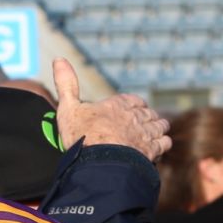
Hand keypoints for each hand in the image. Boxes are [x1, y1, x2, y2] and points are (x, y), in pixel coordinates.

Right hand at [53, 58, 171, 159]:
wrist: (101, 163)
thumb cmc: (83, 136)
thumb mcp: (68, 109)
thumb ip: (66, 85)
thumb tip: (58, 59)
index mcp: (118, 104)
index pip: (132, 100)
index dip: (132, 105)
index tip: (129, 110)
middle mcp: (136, 115)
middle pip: (147, 113)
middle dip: (145, 119)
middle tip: (138, 128)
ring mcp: (146, 132)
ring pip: (159, 126)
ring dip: (156, 130)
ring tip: (148, 137)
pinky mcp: (153, 150)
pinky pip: (164, 143)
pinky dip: (160, 145)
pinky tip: (153, 150)